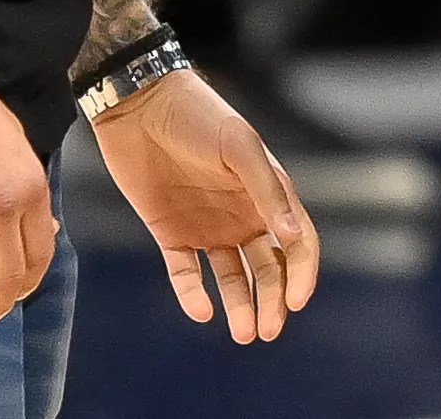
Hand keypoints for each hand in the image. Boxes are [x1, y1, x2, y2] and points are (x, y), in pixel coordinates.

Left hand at [92, 68, 318, 343]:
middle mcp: (243, 214)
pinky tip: (202, 311)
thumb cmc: (198, 117)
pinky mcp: (170, 234)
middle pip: (267, 268)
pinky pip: (186, 273)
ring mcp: (207, 226)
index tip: (296, 302)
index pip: (297, 243)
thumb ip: (267, 190)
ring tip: (243, 334)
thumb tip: (293, 235)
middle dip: (272, 301)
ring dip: (241, 305)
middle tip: (267, 331)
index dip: (302, 274)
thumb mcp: (239, 147)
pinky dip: (194, 295)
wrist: (138, 106)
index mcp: (267, 194)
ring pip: (232, 277)